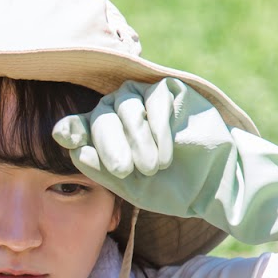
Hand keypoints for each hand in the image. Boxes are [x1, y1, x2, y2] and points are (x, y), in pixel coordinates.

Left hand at [53, 78, 277, 243]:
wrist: (213, 183)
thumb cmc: (169, 188)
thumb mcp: (131, 186)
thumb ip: (102, 169)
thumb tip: (76, 149)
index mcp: (103, 136)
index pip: (79, 126)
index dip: (71, 129)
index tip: (63, 136)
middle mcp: (118, 113)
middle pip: (101, 116)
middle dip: (111, 145)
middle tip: (125, 170)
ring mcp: (143, 99)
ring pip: (126, 105)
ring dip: (137, 138)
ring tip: (152, 167)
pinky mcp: (169, 90)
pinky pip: (155, 99)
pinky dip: (158, 127)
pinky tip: (167, 154)